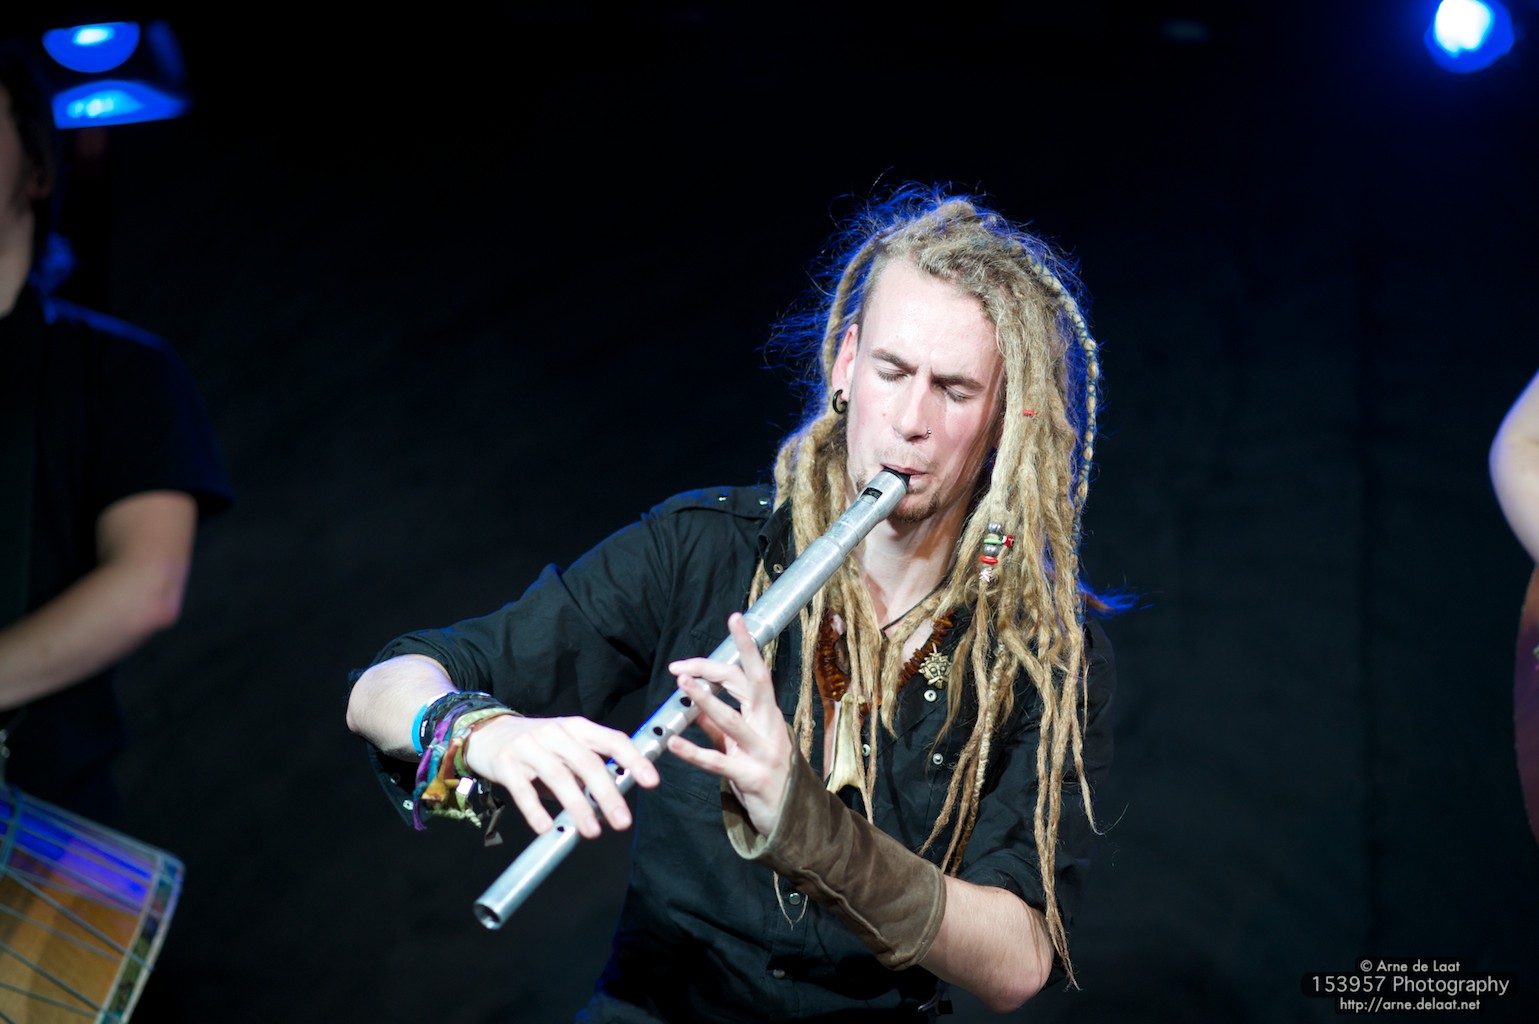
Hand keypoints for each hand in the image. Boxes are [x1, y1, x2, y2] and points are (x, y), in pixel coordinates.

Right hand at [461, 714, 659, 839]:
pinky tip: (546, 828)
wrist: (487, 731)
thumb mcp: (567, 746)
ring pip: (558, 776)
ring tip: (591, 831)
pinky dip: (535, 810)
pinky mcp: (505, 763)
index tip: (651, 781)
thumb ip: (588, 767)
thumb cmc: (537, 744)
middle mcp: (556, 733)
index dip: (633, 759)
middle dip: (607, 794)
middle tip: (622, 821)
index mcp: (577, 727)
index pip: (612, 740)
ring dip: (577, 806)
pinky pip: (522, 789)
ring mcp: (529, 747)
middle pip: (587, 763)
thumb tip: (616, 795)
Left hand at [665, 612, 792, 834]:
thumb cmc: (766, 777)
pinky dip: (693, 752)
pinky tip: (673, 743)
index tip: (731, 622)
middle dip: (720, 667)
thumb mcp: (743, 746)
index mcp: (768, 715)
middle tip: (686, 662)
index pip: (752, 674)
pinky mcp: (752, 778)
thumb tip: (695, 707)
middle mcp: (769, 728)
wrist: (794, 820)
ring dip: (706, 701)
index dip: (737, 650)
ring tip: (682, 685)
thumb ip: (719, 728)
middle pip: (750, 685)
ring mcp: (763, 752)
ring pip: (733, 720)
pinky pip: (719, 762)